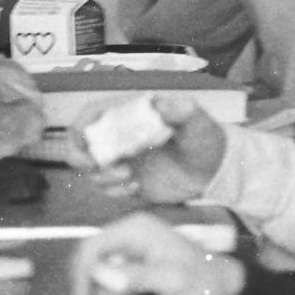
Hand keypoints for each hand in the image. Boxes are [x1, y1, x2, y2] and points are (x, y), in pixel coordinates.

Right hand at [68, 95, 226, 203]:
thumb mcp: (197, 121)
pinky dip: (114, 191)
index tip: (84, 141)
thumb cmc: (204, 138)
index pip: (92, 114)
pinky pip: (107, 189)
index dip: (79, 126)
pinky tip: (136, 188)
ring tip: (129, 176)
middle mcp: (120, 137)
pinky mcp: (128, 182)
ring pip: (91, 170)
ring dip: (101, 176)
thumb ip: (181, 110)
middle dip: (81, 157)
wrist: (214, 172)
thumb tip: (159, 103)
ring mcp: (122, 161)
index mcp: (130, 115)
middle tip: (98, 165)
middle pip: (80, 144)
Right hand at [70, 212, 245, 294]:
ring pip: (98, 268)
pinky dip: (115, 289)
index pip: (93, 244)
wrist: (219, 287)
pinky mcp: (132, 260)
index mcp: (136, 228)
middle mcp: (129, 232)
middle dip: (97, 283)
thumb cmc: (200, 280)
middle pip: (91, 257)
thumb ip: (136, 276)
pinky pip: (109, 275)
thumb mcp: (170, 280)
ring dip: (107, 289)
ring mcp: (130, 246)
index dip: (81, 271)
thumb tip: (101, 275)